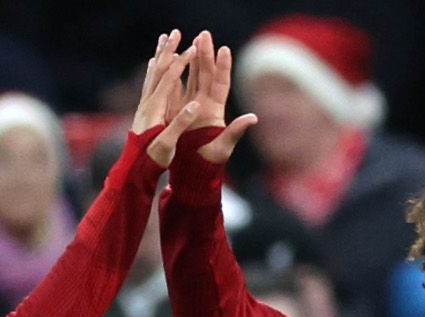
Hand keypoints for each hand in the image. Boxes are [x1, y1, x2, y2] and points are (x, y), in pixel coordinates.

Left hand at [133, 31, 213, 164]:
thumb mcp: (168, 143)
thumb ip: (180, 123)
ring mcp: (144, 105)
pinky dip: (153, 68)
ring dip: (160, 55)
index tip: (195, 48)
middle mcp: (147, 102)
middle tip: (176, 32)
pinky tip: (152, 63)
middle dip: (169, 50)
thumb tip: (195, 104)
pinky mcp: (144, 109)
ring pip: (152, 72)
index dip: (182, 62)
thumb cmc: (153, 158)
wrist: (134, 169)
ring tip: (165, 39)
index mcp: (155, 108)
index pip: (170, 78)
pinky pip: (149, 82)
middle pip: (158, 69)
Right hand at [176, 30, 256, 166]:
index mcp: (215, 111)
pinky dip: (174, 74)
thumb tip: (253, 118)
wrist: (192, 173)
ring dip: (191, 59)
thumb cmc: (209, 163)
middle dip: (205, 54)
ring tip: (190, 40)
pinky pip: (175, 88)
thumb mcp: (224, 147)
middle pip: (205, 75)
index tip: (224, 48)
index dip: (222, 66)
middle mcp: (204, 105)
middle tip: (204, 34)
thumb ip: (236, 131)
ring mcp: (190, 107)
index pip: (220, 83)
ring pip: (191, 78)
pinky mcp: (177, 112)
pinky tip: (172, 60)